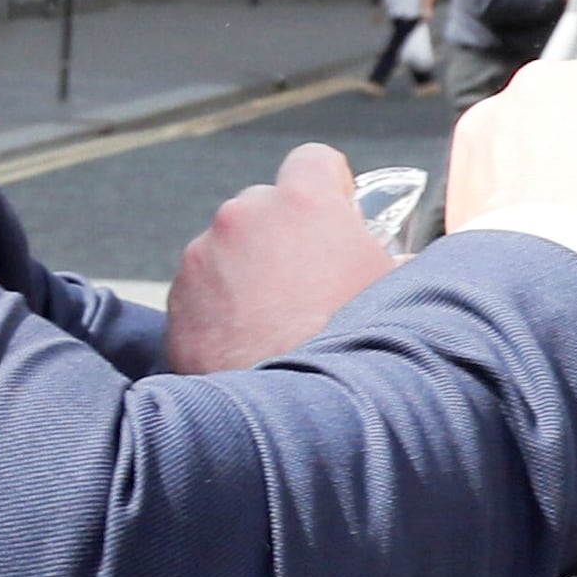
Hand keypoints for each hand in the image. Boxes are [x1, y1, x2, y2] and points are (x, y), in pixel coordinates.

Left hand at [166, 144, 398, 372]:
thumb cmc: (358, 347)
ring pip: (226, 250)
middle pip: (263, 206)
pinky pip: (199, 292)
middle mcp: (243, 216)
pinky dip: (217, 309)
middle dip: (282, 235)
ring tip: (273, 322)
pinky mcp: (176, 301)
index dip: (328, 187)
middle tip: (307, 281)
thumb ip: (393, 256)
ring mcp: (201, 256)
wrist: (299, 415)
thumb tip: (400, 259)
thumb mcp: (395, 289)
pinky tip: (245, 343)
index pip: (313, 160)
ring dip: (245, 273)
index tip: (336, 212)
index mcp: (303, 202)